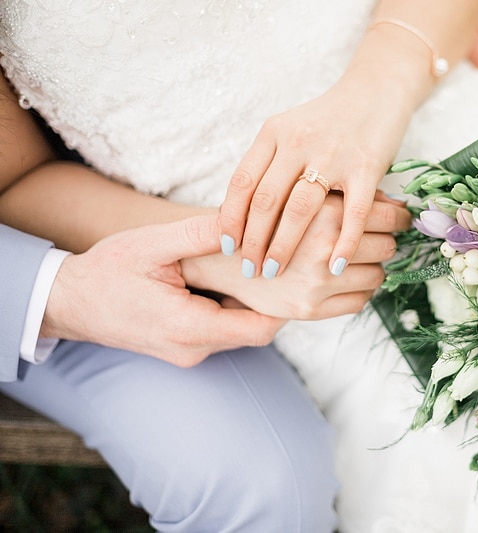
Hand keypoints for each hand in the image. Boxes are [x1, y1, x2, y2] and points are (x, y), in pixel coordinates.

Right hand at [41, 215, 283, 367]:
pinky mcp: (185, 347)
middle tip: (288, 264)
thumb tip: (245, 221)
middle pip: (255, 331)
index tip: (296, 272)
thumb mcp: (151, 244)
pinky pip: (223, 330)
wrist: (67, 303)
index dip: (285, 304)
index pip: (260, 329)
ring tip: (265, 266)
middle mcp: (193, 348)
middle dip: (275, 301)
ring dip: (254, 303)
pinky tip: (237, 278)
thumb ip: (199, 234)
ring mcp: (189, 352)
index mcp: (188, 327)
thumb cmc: (105, 272)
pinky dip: (235, 307)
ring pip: (240, 331)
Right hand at [192, 192, 410, 319]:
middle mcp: (320, 248)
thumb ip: (344, 194)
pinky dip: (361, 289)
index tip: (402, 216)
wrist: (222, 255)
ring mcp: (316, 283)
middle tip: (381, 236)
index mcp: (321, 211)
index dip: (398, 215)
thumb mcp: (302, 192)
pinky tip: (348, 277)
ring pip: (377, 275)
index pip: (385, 215)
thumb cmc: (267, 217)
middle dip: (386, 239)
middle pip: (385, 245)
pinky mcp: (309, 309)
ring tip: (362, 256)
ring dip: (374, 266)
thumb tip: (393, 200)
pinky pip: (360, 300)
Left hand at [217, 76, 413, 281]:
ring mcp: (334, 155)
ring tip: (276, 273)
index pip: (242, 183)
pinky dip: (343, 244)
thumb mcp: (289, 130)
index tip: (228, 247)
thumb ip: (268, 164)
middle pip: (266, 201)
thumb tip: (242, 214)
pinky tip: (335, 266)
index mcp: (274, 133)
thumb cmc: (329, 119)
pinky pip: (353, 214)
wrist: (376, 90)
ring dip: (284, 246)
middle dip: (253, 242)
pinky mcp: (367, 167)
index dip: (230, 218)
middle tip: (249, 269)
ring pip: (300, 210)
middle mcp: (299, 142)